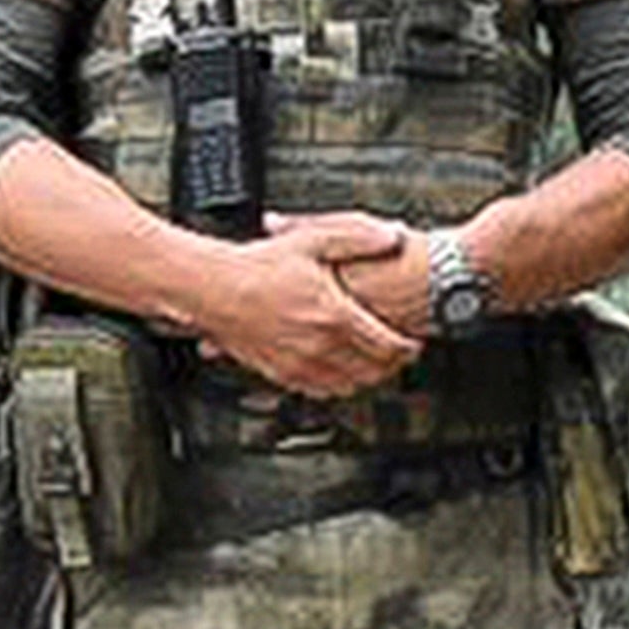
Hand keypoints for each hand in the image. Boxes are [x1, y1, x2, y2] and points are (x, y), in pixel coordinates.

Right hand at [187, 212, 422, 395]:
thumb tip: (395, 236)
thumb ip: (358, 236)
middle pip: (373, 370)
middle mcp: (320, 346)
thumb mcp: (313, 239)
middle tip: (402, 356)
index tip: (416, 341)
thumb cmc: (257, 265)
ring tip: (377, 367)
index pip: (387, 344)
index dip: (408, 346)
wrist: (213, 288)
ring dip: (369, 379)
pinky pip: (320, 392)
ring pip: (349, 386)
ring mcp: (299, 364)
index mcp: (334, 315)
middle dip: (394, 365)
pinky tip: (340, 376)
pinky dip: (337, 387)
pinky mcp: (280, 373)